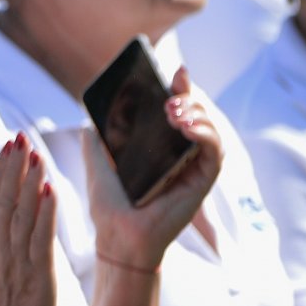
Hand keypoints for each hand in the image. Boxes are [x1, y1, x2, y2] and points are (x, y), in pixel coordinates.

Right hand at [0, 134, 59, 305]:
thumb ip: (0, 248)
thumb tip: (5, 226)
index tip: (7, 147)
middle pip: (2, 200)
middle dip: (11, 167)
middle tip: (19, 137)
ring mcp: (16, 263)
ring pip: (19, 214)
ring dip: (28, 181)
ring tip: (36, 154)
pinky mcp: (36, 276)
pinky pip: (40, 239)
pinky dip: (45, 213)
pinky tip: (51, 190)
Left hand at [87, 68, 223, 270]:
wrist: (117, 235)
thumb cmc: (109, 203)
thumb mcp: (98, 160)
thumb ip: (97, 136)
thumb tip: (91, 113)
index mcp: (160, 144)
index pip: (178, 108)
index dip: (181, 87)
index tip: (176, 71)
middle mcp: (181, 152)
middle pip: (198, 112)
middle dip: (188, 96)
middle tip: (170, 96)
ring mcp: (194, 166)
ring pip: (210, 127)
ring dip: (197, 112)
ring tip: (173, 112)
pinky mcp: (203, 180)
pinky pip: (215, 151)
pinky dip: (205, 134)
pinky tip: (187, 127)